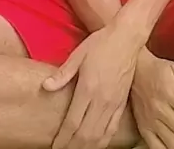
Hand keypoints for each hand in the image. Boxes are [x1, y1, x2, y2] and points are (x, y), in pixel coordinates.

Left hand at [43, 25, 140, 148]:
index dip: (62, 139)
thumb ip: (62, 74)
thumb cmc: (101, 43)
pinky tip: (96, 145)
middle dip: (72, 147)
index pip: (72, 123)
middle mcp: (102, 100)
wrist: (127, 37)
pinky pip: (113, 129)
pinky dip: (103, 141)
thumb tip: (46, 86)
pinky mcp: (123, 103)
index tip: (54, 146)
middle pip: (85, 135)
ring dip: (87, 148)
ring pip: (100, 136)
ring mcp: (114, 104)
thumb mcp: (78, 54)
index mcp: (88, 88)